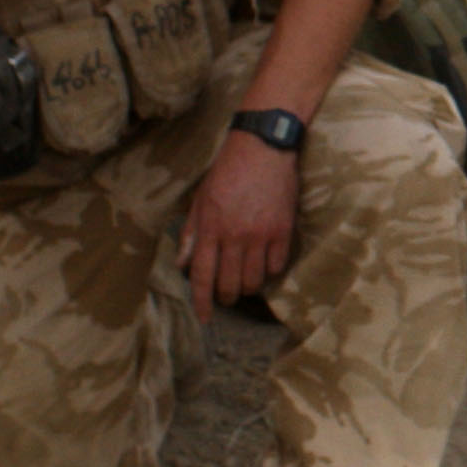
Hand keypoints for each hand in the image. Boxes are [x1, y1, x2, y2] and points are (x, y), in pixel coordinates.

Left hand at [182, 129, 301, 313]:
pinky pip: (277, 266)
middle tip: (226, 295)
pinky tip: (265, 262)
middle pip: (229, 285)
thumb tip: (183, 264)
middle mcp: (234, 236)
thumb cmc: (227, 171)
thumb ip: (192, 233)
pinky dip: (270, 270)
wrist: (263, 147)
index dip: (201, 302)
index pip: (202, 277)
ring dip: (248, 286)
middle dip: (226, 297)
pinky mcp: (283, 230)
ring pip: (254, 281)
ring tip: (245, 280)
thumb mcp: (201, 199)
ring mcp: (261, 235)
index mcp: (210, 229)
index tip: (204, 318)